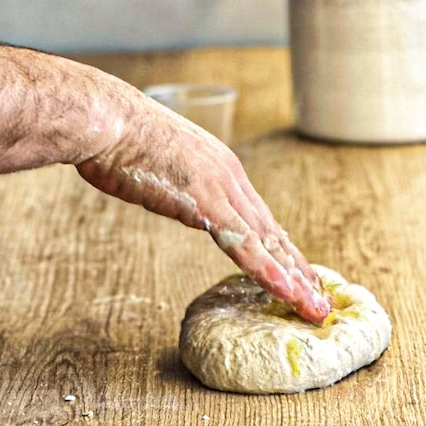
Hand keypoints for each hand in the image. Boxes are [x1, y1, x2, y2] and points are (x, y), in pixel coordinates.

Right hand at [76, 88, 329, 323]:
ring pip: (266, 241)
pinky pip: (243, 245)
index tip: (297, 271)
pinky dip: (268, 271)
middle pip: (270, 230)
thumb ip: (175, 180)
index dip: (279, 246)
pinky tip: (286, 292)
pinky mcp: (205, 202)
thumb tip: (172, 191)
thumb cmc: (118, 136)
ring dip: (293, 277)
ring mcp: (220, 188)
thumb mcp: (157, 158)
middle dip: (296, 268)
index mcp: (218, 163)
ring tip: (313, 307)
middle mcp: (228, 174)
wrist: (106, 118)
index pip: (257, 214)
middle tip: (319, 300)